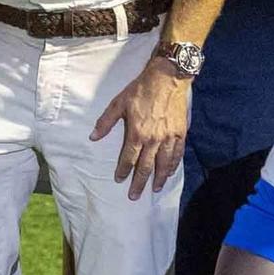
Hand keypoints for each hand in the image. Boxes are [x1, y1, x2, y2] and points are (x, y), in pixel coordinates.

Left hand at [89, 57, 189, 198]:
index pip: (128, 158)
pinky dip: (173, 165)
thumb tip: (93, 137)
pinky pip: (177, 154)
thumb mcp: (118, 103)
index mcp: (137, 133)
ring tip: (154, 189)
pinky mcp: (180, 133)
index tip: (119, 180)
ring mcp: (168, 137)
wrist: (167, 78)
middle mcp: (153, 139)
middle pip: (146, 166)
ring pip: (163, 164)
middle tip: (135, 196)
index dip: (123, 170)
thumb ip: (106, 122)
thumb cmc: (140, 90)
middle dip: (139, 183)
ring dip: (158, 178)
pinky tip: (170, 172)